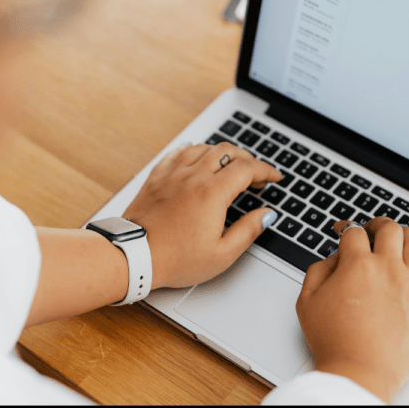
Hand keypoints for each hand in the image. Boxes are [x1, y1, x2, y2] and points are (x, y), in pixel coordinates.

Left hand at [123, 141, 281, 289]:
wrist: (134, 255)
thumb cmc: (176, 260)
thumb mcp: (222, 254)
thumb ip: (249, 230)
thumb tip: (266, 215)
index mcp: (213, 193)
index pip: (248, 168)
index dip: (266, 170)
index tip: (274, 176)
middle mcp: (193, 176)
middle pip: (227, 151)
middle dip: (247, 159)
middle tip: (254, 175)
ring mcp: (172, 174)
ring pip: (203, 148)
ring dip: (221, 153)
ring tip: (229, 166)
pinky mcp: (156, 177)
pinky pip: (178, 152)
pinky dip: (193, 151)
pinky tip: (196, 158)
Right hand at [295, 217, 408, 403]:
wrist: (359, 372)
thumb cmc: (333, 341)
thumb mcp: (307, 300)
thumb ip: (318, 269)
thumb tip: (334, 257)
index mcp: (358, 265)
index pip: (354, 231)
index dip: (346, 227)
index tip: (343, 232)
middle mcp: (389, 269)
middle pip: (390, 228)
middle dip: (378, 224)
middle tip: (373, 229)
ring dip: (406, 236)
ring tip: (400, 239)